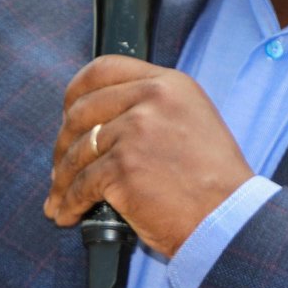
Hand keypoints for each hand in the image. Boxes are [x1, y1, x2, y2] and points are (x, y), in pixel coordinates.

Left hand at [44, 57, 253, 258]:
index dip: (76, 91)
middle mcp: (151, 99)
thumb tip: (105, 120)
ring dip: (62, 179)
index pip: (105, 69)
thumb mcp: (193, 121)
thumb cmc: (215, 182)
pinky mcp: (122, 168)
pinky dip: (69, 202)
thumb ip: (152, 108)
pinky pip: (81, 184)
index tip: (66, 112)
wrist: (228, 218)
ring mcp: (134, 132)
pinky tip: (67, 213)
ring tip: (59, 197)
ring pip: (77, 151)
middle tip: (59, 166)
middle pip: (82, 111)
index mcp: (169, 84)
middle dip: (63, 143)